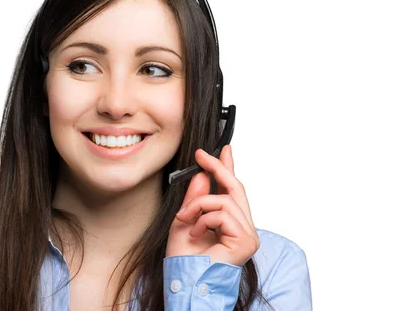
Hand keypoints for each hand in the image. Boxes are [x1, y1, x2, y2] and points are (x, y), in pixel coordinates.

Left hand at [165, 145, 259, 266]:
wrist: (184, 280)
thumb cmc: (184, 258)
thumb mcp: (185, 219)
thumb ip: (195, 199)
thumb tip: (201, 175)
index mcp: (229, 222)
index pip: (231, 190)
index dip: (227, 168)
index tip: (223, 149)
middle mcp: (243, 227)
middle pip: (235, 188)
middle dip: (217, 168)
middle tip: (201, 155)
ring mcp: (247, 235)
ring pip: (224, 200)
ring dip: (198, 206)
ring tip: (185, 219)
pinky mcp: (245, 241)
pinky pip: (222, 214)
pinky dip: (203, 220)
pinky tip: (196, 234)